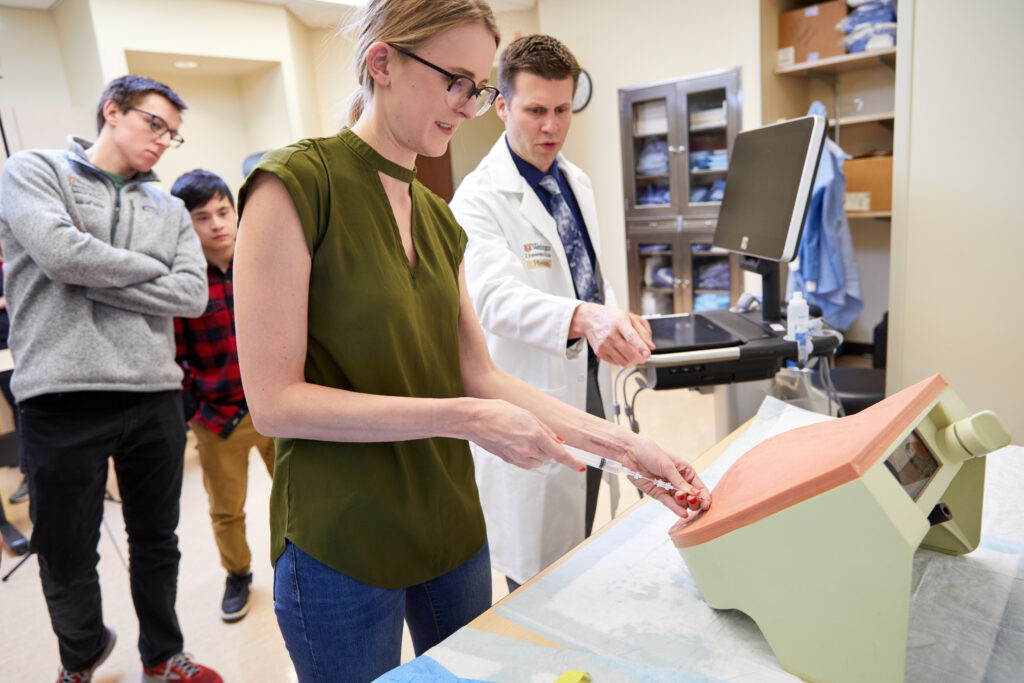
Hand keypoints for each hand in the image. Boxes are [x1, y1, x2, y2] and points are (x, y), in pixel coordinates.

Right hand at [466, 399, 583, 471]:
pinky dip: (527, 457)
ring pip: (538, 461)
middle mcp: (527, 449)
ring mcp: (517, 457)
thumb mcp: (526, 414)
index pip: (559, 453)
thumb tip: (558, 441)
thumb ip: (545, 429)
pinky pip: (526, 463)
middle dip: (548, 447)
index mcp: (534, 434)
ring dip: (538, 453)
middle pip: (549, 456)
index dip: (572, 461)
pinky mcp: (509, 461)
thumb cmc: (497, 412)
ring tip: (523, 437)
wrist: (475, 420)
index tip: (580, 466)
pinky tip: (517, 444)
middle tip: (535, 433)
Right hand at [570, 303, 654, 366]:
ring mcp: (604, 344)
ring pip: (624, 361)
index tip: (648, 353)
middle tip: (645, 356)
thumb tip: (650, 345)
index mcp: (619, 322)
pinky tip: (626, 356)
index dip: (641, 347)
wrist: (590, 320)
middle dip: (641, 357)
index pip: (631, 336)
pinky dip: (624, 362)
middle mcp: (610, 334)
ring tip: (636, 356)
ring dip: (634, 362)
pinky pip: (616, 363)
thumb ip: (643, 331)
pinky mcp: (599, 352)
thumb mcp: (630, 317)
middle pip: (629, 352)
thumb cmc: (611, 318)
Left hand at [620, 437, 710, 518]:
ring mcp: (668, 488)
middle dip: (694, 500)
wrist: (629, 453)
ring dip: (683, 502)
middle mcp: (678, 481)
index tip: (707, 504)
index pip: (699, 486)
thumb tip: (695, 493)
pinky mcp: (657, 493)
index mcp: (684, 471)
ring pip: (681, 502)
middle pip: (692, 497)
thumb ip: (680, 481)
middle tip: (691, 498)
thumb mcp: (667, 465)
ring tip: (679, 496)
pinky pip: (669, 503)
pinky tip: (683, 514)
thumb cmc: (649, 452)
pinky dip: (676, 509)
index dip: (704, 496)